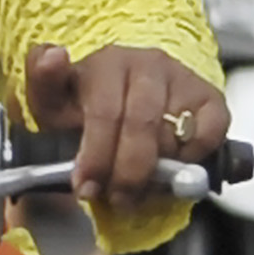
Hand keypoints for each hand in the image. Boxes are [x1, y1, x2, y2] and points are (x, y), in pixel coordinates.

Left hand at [24, 43, 227, 208]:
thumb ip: (43, 83)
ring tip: (137, 187)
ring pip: (172, 133)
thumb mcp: (55, 101)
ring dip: (155, 171)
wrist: (132, 94)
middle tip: (115, 199)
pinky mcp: (210, 97)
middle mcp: (145, 64)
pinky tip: (172, 164)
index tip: (85, 186)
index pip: (103, 111)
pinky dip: (192, 157)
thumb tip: (54, 55)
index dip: (96, 155)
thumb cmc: (89, 104)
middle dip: (125, 172)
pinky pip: (208, 134)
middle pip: (140, 125)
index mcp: (104, 63)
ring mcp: (180, 78)